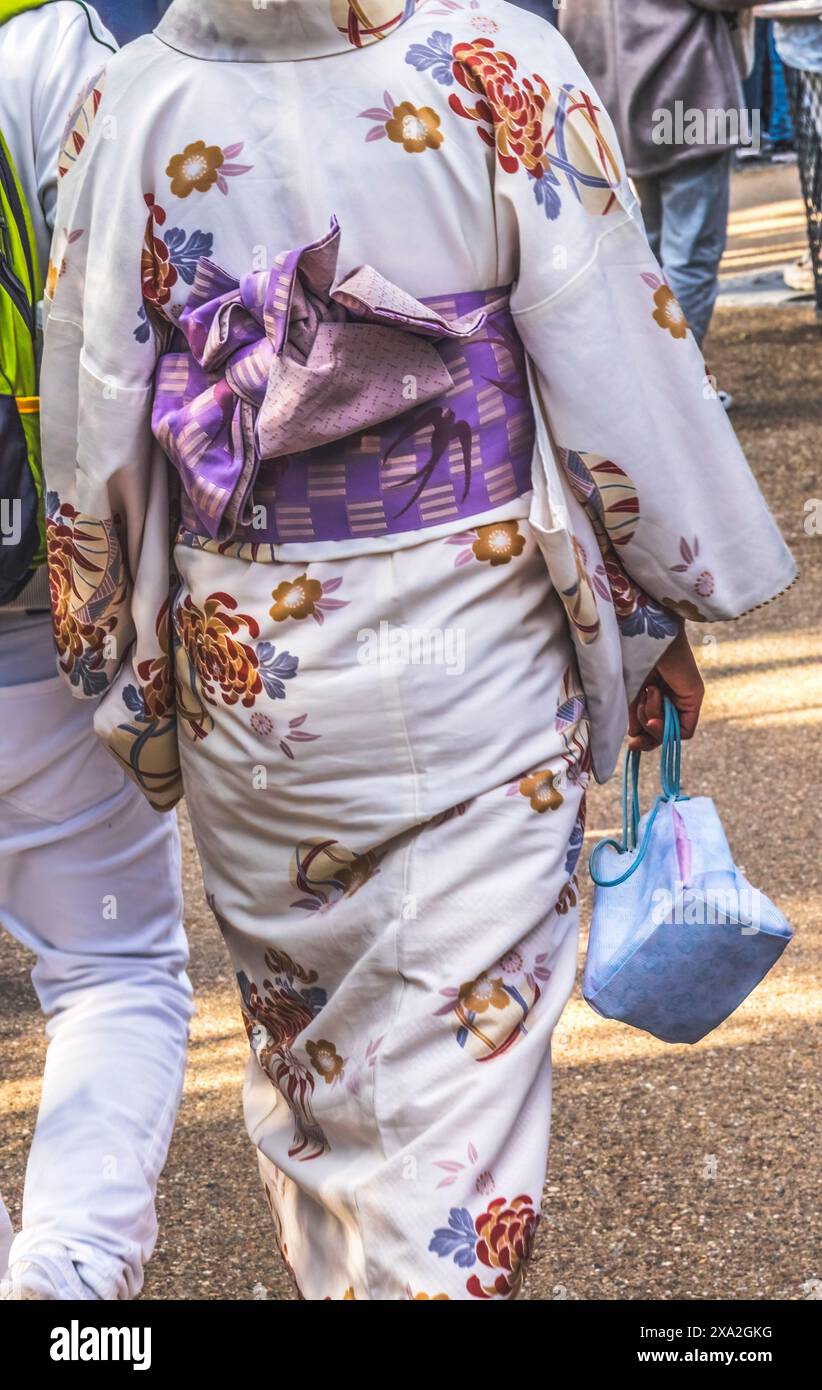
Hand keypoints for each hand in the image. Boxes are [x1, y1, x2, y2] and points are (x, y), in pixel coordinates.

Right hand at [628, 625, 704, 751]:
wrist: (641, 630)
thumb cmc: (630, 655)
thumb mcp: (629, 693)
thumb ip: (633, 716)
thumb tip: (635, 740)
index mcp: (656, 692)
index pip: (655, 728)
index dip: (645, 739)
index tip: (632, 744)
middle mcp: (673, 696)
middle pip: (663, 733)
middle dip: (648, 733)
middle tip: (636, 735)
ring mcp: (685, 696)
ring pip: (671, 732)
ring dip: (652, 719)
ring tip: (647, 692)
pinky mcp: (695, 694)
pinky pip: (685, 730)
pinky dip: (666, 725)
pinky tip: (655, 699)